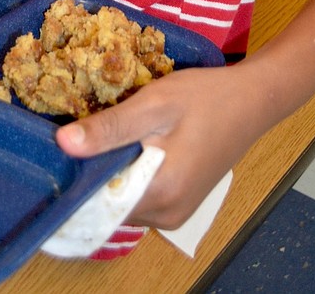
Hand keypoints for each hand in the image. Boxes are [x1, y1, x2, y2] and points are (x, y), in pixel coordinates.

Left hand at [56, 62, 256, 231]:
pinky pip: (141, 195)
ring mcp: (175, 214)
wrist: (252, 101)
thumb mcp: (154, 104)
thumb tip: (62, 144)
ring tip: (108, 134)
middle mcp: (166, 217)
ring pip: (124, 199)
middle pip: (110, 202)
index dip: (76, 175)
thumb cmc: (205, 98)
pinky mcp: (180, 203)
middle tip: (85, 133)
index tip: (61, 149)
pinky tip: (131, 143)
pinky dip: (130, 173)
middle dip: (93, 171)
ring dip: (113, 171)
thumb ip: (110, 127)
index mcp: (160, 194)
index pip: (98, 201)